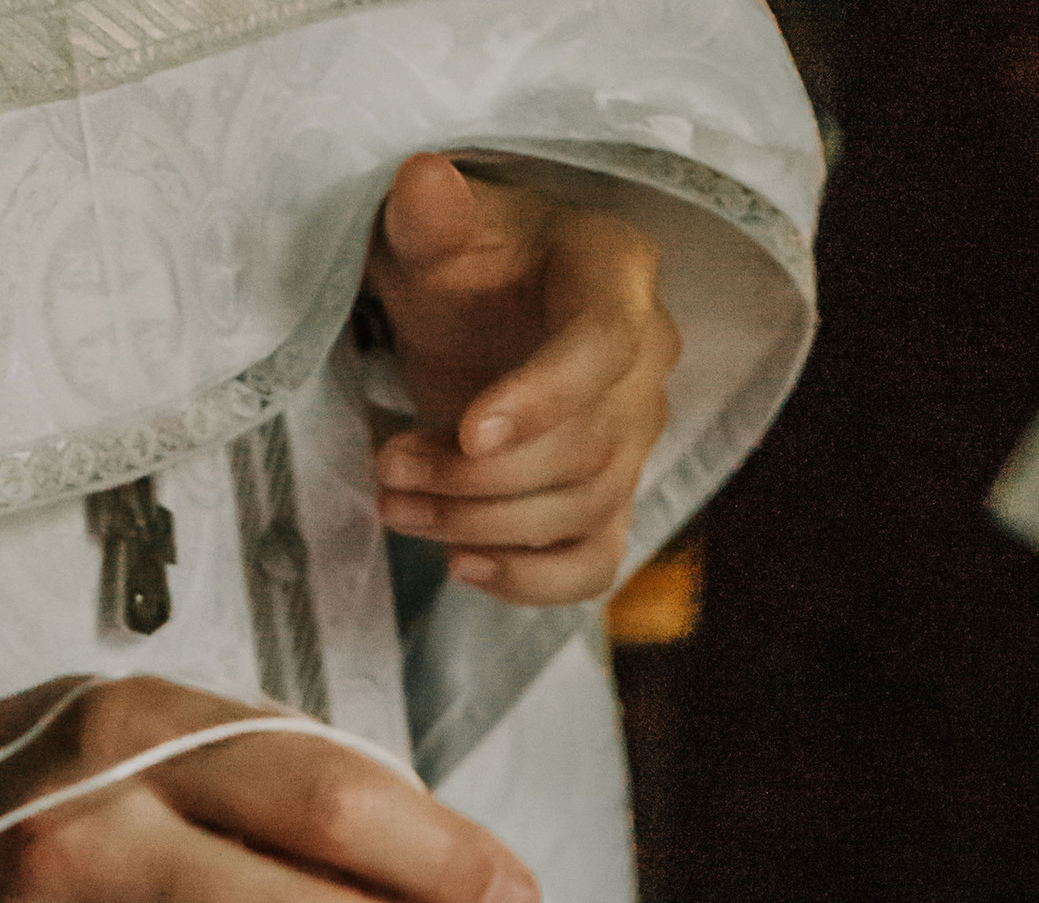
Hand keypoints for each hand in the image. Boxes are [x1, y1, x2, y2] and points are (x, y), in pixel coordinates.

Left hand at [363, 154, 680, 606]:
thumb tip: (424, 184)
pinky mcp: (609, 498)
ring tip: (396, 503)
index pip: (604, 346)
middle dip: (479, 477)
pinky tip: (461, 565)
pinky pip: (594, 563)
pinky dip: (531, 582)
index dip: (541, 399)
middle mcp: (648, 358)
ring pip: (582, 509)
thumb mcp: (432, 228)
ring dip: (480, 524)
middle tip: (390, 468)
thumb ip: (428, 213)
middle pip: (587, 448)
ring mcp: (635, 438)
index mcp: (615, 273)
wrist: (475, 307)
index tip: (465, 431)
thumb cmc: (461, 260)